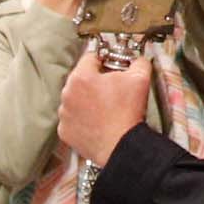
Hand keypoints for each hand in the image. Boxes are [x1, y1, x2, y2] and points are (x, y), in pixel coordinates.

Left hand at [58, 52, 151, 167]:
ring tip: (106, 108)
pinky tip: (98, 122)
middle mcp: (67, 94)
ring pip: (75, 99)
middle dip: (95, 81)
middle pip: (81, 79)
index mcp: (81, 77)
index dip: (104, 59)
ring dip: (87, 100)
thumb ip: (138, 62)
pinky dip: (82, 118)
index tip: (113, 66)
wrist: (120, 145)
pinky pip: (73, 118)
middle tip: (112, 89)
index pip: (90, 57)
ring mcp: (64, 114)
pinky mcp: (64, 131)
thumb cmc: (127, 111)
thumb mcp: (140, 78)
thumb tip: (138, 59)